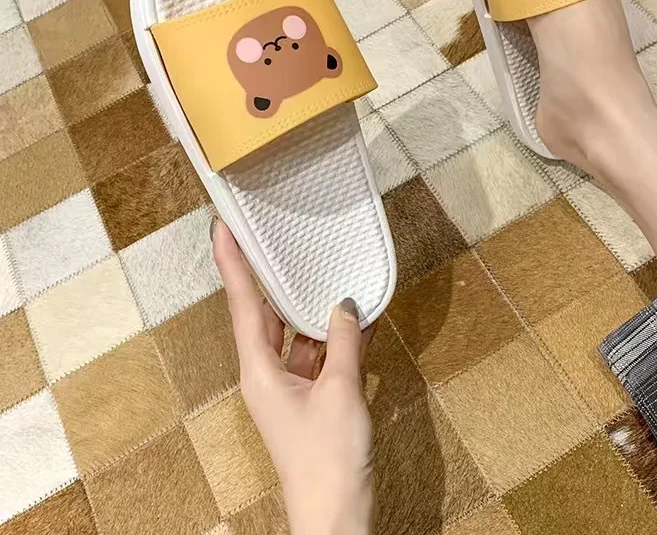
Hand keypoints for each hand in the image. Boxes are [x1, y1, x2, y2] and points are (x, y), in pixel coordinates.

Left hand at [212, 219, 374, 534]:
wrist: (336, 515)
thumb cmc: (328, 457)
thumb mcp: (341, 391)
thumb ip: (344, 341)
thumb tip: (345, 304)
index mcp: (259, 370)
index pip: (244, 305)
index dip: (233, 264)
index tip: (223, 229)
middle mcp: (266, 374)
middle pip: (266, 315)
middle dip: (271, 279)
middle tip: (273, 238)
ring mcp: (288, 387)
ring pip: (295, 335)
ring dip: (311, 310)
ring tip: (322, 270)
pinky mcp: (309, 399)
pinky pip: (318, 356)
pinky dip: (335, 338)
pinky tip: (356, 317)